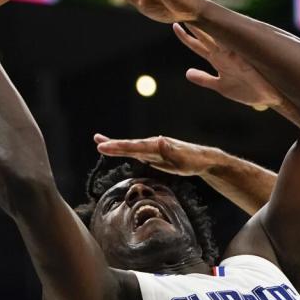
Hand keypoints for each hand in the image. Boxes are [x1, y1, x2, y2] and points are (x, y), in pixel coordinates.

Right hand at [94, 134, 218, 176]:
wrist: (203, 159)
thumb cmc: (194, 161)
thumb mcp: (183, 159)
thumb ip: (170, 151)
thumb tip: (159, 139)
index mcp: (157, 145)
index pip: (135, 147)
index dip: (119, 147)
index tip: (105, 146)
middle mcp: (153, 144)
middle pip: (130, 145)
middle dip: (113, 145)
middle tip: (97, 142)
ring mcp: (153, 148)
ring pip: (131, 147)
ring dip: (115, 145)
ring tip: (98, 142)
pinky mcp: (153, 154)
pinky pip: (136, 152)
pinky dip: (124, 150)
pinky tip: (116, 149)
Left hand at [173, 23, 284, 109]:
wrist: (268, 97)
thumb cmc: (247, 91)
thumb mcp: (220, 86)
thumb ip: (204, 79)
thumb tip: (187, 73)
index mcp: (217, 59)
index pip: (197, 45)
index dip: (185, 36)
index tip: (174, 25)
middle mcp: (223, 53)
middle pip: (204, 36)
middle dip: (193, 24)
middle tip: (179, 9)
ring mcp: (233, 53)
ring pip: (215, 35)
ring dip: (205, 25)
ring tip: (193, 12)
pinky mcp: (243, 57)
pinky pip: (232, 42)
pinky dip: (223, 34)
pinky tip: (215, 25)